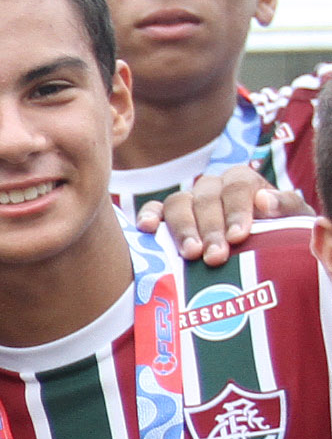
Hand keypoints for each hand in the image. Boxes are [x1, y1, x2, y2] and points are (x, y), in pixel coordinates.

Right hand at [137, 164, 306, 265]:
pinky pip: (152, 210)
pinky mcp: (165, 218)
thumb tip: (263, 200)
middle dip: (210, 228)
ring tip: (190, 254)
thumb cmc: (277, 234)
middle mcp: (212, 187)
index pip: (238, 186)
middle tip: (215, 257)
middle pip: (205, 197)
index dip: (237, 210)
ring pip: (177, 203)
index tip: (239, 236)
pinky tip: (146, 229)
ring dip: (183, 229)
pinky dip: (147, 216)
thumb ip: (286, 206)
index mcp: (242, 181)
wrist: (259, 252)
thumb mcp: (292, 219)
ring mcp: (187, 201)